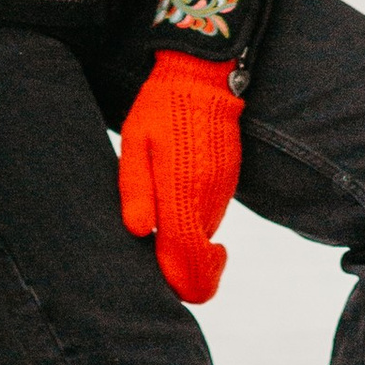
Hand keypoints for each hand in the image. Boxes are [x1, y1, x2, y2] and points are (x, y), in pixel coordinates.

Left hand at [117, 50, 243, 304]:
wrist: (202, 78)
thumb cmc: (160, 108)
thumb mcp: (135, 143)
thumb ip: (136, 190)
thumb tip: (137, 231)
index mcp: (181, 191)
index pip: (186, 258)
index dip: (179, 282)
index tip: (166, 287)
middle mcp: (207, 198)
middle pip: (197, 257)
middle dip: (179, 267)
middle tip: (153, 258)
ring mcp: (222, 191)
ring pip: (204, 237)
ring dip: (185, 242)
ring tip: (156, 222)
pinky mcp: (229, 182)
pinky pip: (210, 216)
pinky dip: (194, 221)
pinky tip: (174, 199)